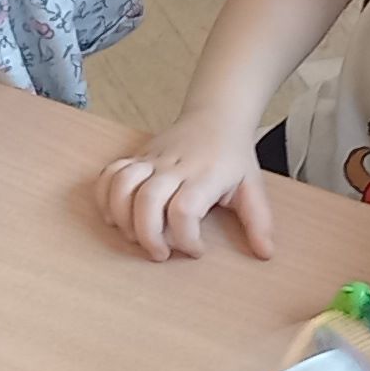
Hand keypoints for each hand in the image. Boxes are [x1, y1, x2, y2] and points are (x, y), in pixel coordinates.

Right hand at [97, 113, 274, 261]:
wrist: (216, 115)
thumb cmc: (233, 156)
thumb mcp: (253, 188)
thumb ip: (259, 222)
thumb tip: (265, 254)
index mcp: (206, 175)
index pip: (184, 209)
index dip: (185, 238)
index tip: (196, 250)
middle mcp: (175, 166)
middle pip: (147, 200)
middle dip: (148, 236)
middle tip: (160, 254)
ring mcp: (152, 159)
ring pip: (122, 184)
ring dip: (122, 217)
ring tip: (134, 237)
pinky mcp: (136, 156)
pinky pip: (109, 172)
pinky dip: (104, 196)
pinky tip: (114, 217)